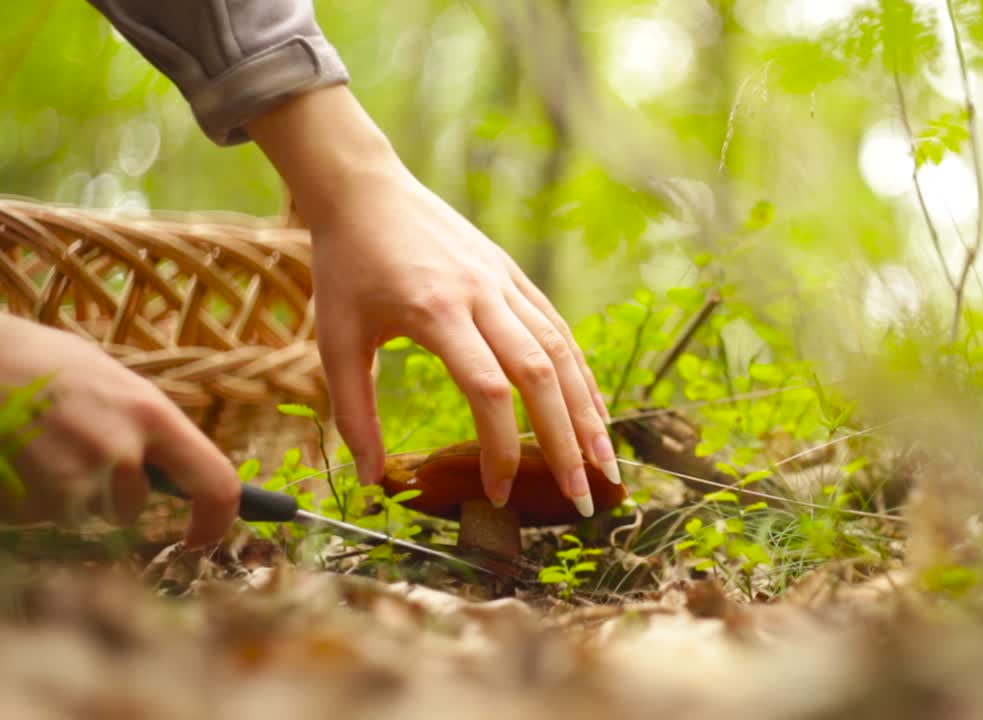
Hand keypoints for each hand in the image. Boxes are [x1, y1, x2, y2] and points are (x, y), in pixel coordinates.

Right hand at [0, 315, 240, 544]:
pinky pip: (38, 516)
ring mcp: (74, 481)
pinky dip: (25, 498)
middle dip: (106, 494)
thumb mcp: (107, 379)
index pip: (214, 482)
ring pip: (80, 513)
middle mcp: (121, 452)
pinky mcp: (32, 504)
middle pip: (130, 506)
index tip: (201, 538)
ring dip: (59, 494)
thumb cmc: (35, 361)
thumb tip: (164, 465)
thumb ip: (141, 423)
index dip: (215, 519)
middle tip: (66, 450)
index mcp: (151, 415)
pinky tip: (11, 459)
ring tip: (30, 446)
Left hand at [247, 86, 619, 515]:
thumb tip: (372, 477)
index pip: (487, 389)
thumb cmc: (347, 266)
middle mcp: (482, 294)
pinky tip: (593, 411)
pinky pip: (557, 328)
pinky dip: (580, 374)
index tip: (499, 493)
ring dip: (587, 411)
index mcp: (436, 311)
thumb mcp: (337, 340)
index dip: (500, 447)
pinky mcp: (513, 274)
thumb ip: (353, 411)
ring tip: (605, 463)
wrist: (365, 189)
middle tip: (583, 494)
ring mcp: (504, 280)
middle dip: (566, 440)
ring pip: (561, 350)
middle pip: (540, 374)